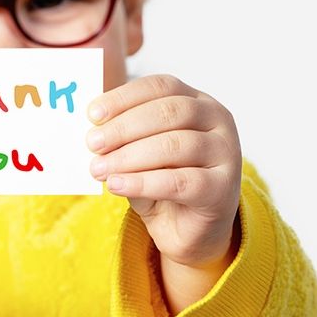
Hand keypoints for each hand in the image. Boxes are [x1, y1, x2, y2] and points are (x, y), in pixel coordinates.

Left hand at [86, 75, 241, 271]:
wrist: (188, 230)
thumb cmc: (162, 183)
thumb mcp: (138, 154)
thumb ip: (122, 138)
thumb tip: (91, 131)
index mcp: (197, 101)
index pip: (161, 87)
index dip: (125, 97)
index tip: (92, 114)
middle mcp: (217, 120)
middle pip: (169, 112)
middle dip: (124, 127)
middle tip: (92, 144)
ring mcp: (225, 153)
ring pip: (175, 145)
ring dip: (130, 156)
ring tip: (99, 168)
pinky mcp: (222, 188)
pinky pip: (181, 182)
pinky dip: (144, 182)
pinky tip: (117, 185)